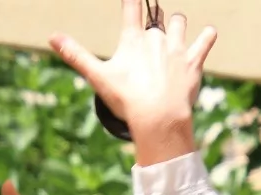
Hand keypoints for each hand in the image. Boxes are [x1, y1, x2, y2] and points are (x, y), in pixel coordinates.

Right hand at [50, 0, 216, 165]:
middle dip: (153, 21)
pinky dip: (207, 36)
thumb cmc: (127, 99)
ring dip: (176, 25)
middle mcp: (156, 38)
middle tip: (150, 34)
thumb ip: (75, 55)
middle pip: (156, 17)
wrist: (159, 117)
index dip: (132, 0)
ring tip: (174, 32)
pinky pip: (205, 41)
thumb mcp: (97, 77)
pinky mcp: (193, 62)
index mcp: (133, 39)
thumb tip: (51, 36)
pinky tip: (209, 33)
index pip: (131, 7)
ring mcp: (176, 49)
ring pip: (179, 22)